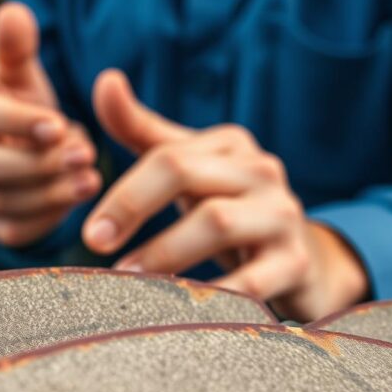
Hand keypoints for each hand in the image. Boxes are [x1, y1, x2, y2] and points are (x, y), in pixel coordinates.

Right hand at [0, 2, 101, 246]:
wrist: (26, 147)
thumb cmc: (23, 104)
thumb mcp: (23, 74)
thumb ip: (17, 48)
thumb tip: (14, 13)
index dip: (17, 121)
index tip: (60, 124)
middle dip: (36, 163)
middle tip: (86, 155)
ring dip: (49, 193)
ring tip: (92, 179)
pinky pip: (9, 229)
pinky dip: (46, 217)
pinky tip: (76, 200)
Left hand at [82, 69, 367, 320]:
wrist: (301, 262)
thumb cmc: (229, 210)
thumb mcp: (190, 169)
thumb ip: (142, 130)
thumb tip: (106, 81)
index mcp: (230, 147)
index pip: (166, 156)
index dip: (123, 193)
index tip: (91, 234)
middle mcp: (261, 171)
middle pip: (186, 176)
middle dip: (133, 208)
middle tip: (97, 247)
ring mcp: (282, 215)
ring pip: (215, 222)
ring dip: (164, 252)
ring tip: (130, 280)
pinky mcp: (296, 263)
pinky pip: (252, 279)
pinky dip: (213, 294)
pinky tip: (182, 311)